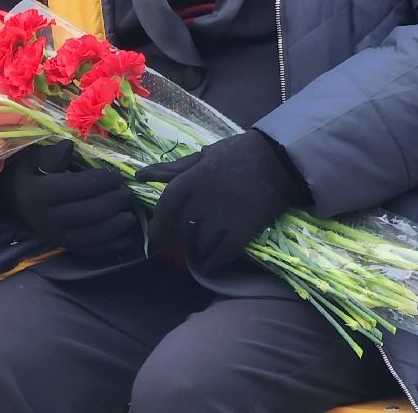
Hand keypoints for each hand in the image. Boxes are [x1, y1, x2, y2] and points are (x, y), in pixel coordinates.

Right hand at [8, 140, 142, 257]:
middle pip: (90, 212)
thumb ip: (51, 154)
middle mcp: (46, 218)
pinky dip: (110, 246)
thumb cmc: (27, 172)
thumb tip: (69, 147)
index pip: (79, 187)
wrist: (13, 198)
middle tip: (129, 193)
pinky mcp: (61, 246)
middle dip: (115, 202)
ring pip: (92, 235)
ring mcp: (55, 236)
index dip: (103, 181)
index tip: (119, 176)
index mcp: (39, 193)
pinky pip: (89, 250)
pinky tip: (124, 237)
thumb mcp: (32, 157)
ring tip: (131, 214)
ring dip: (116, 226)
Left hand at [137, 129, 298, 273]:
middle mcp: (204, 201)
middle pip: (181, 229)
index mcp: (191, 179)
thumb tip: (140, 175)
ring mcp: (224, 218)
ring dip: (197, 249)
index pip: (166, 207)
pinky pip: (223, 255)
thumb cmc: (235, 153)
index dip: (158, 223)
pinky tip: (211, 263)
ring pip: (200, 244)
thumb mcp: (202, 156)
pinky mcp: (243, 231)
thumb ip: (171, 170)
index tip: (155, 234)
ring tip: (199, 247)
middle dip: (179, 236)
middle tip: (182, 238)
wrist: (277, 159)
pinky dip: (214, 263)